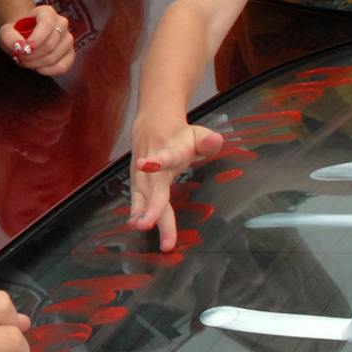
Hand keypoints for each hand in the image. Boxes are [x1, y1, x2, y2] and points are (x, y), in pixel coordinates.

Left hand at [0, 4, 76, 75]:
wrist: (24, 37)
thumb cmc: (16, 32)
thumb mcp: (6, 32)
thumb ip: (9, 38)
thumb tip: (19, 47)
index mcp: (47, 12)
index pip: (47, 24)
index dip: (36, 39)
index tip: (23, 50)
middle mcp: (61, 23)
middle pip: (50, 44)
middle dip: (32, 55)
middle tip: (19, 58)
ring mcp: (68, 39)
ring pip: (55, 56)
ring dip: (36, 63)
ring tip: (25, 62)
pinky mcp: (70, 54)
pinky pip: (63, 66)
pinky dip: (48, 71)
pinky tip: (37, 68)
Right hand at [125, 116, 225, 251]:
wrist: (153, 124)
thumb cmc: (178, 136)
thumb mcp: (196, 134)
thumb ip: (207, 141)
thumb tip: (216, 140)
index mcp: (170, 152)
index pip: (165, 158)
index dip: (156, 162)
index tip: (144, 164)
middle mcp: (153, 166)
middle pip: (153, 188)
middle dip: (150, 207)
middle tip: (146, 224)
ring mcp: (142, 175)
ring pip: (143, 196)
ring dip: (141, 212)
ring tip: (140, 226)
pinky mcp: (137, 183)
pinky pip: (138, 199)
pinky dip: (136, 211)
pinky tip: (135, 224)